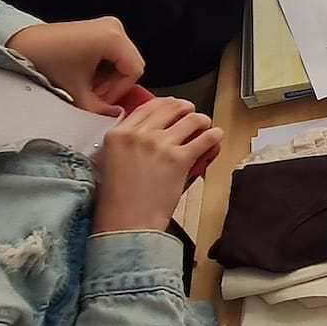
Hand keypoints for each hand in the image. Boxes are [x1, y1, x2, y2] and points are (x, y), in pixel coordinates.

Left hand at [6, 17, 144, 112]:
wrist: (22, 44)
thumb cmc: (47, 61)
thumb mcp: (76, 90)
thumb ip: (99, 108)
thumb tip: (114, 115)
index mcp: (113, 38)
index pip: (134, 70)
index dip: (120, 90)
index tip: (103, 101)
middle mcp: (114, 28)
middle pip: (131, 63)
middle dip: (115, 84)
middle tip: (95, 96)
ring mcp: (107, 26)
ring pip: (123, 59)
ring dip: (109, 77)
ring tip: (88, 87)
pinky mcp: (98, 29)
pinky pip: (113, 52)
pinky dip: (103, 67)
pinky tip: (87, 75)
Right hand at [94, 96, 221, 232]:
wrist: (127, 222)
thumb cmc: (118, 199)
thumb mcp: (110, 160)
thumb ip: (126, 141)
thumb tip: (146, 129)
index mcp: (119, 133)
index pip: (148, 106)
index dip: (165, 103)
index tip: (173, 105)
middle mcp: (140, 134)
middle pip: (171, 107)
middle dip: (185, 108)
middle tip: (191, 113)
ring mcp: (161, 145)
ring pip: (191, 119)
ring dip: (202, 120)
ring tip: (205, 125)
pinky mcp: (179, 159)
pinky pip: (204, 138)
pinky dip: (214, 136)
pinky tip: (216, 137)